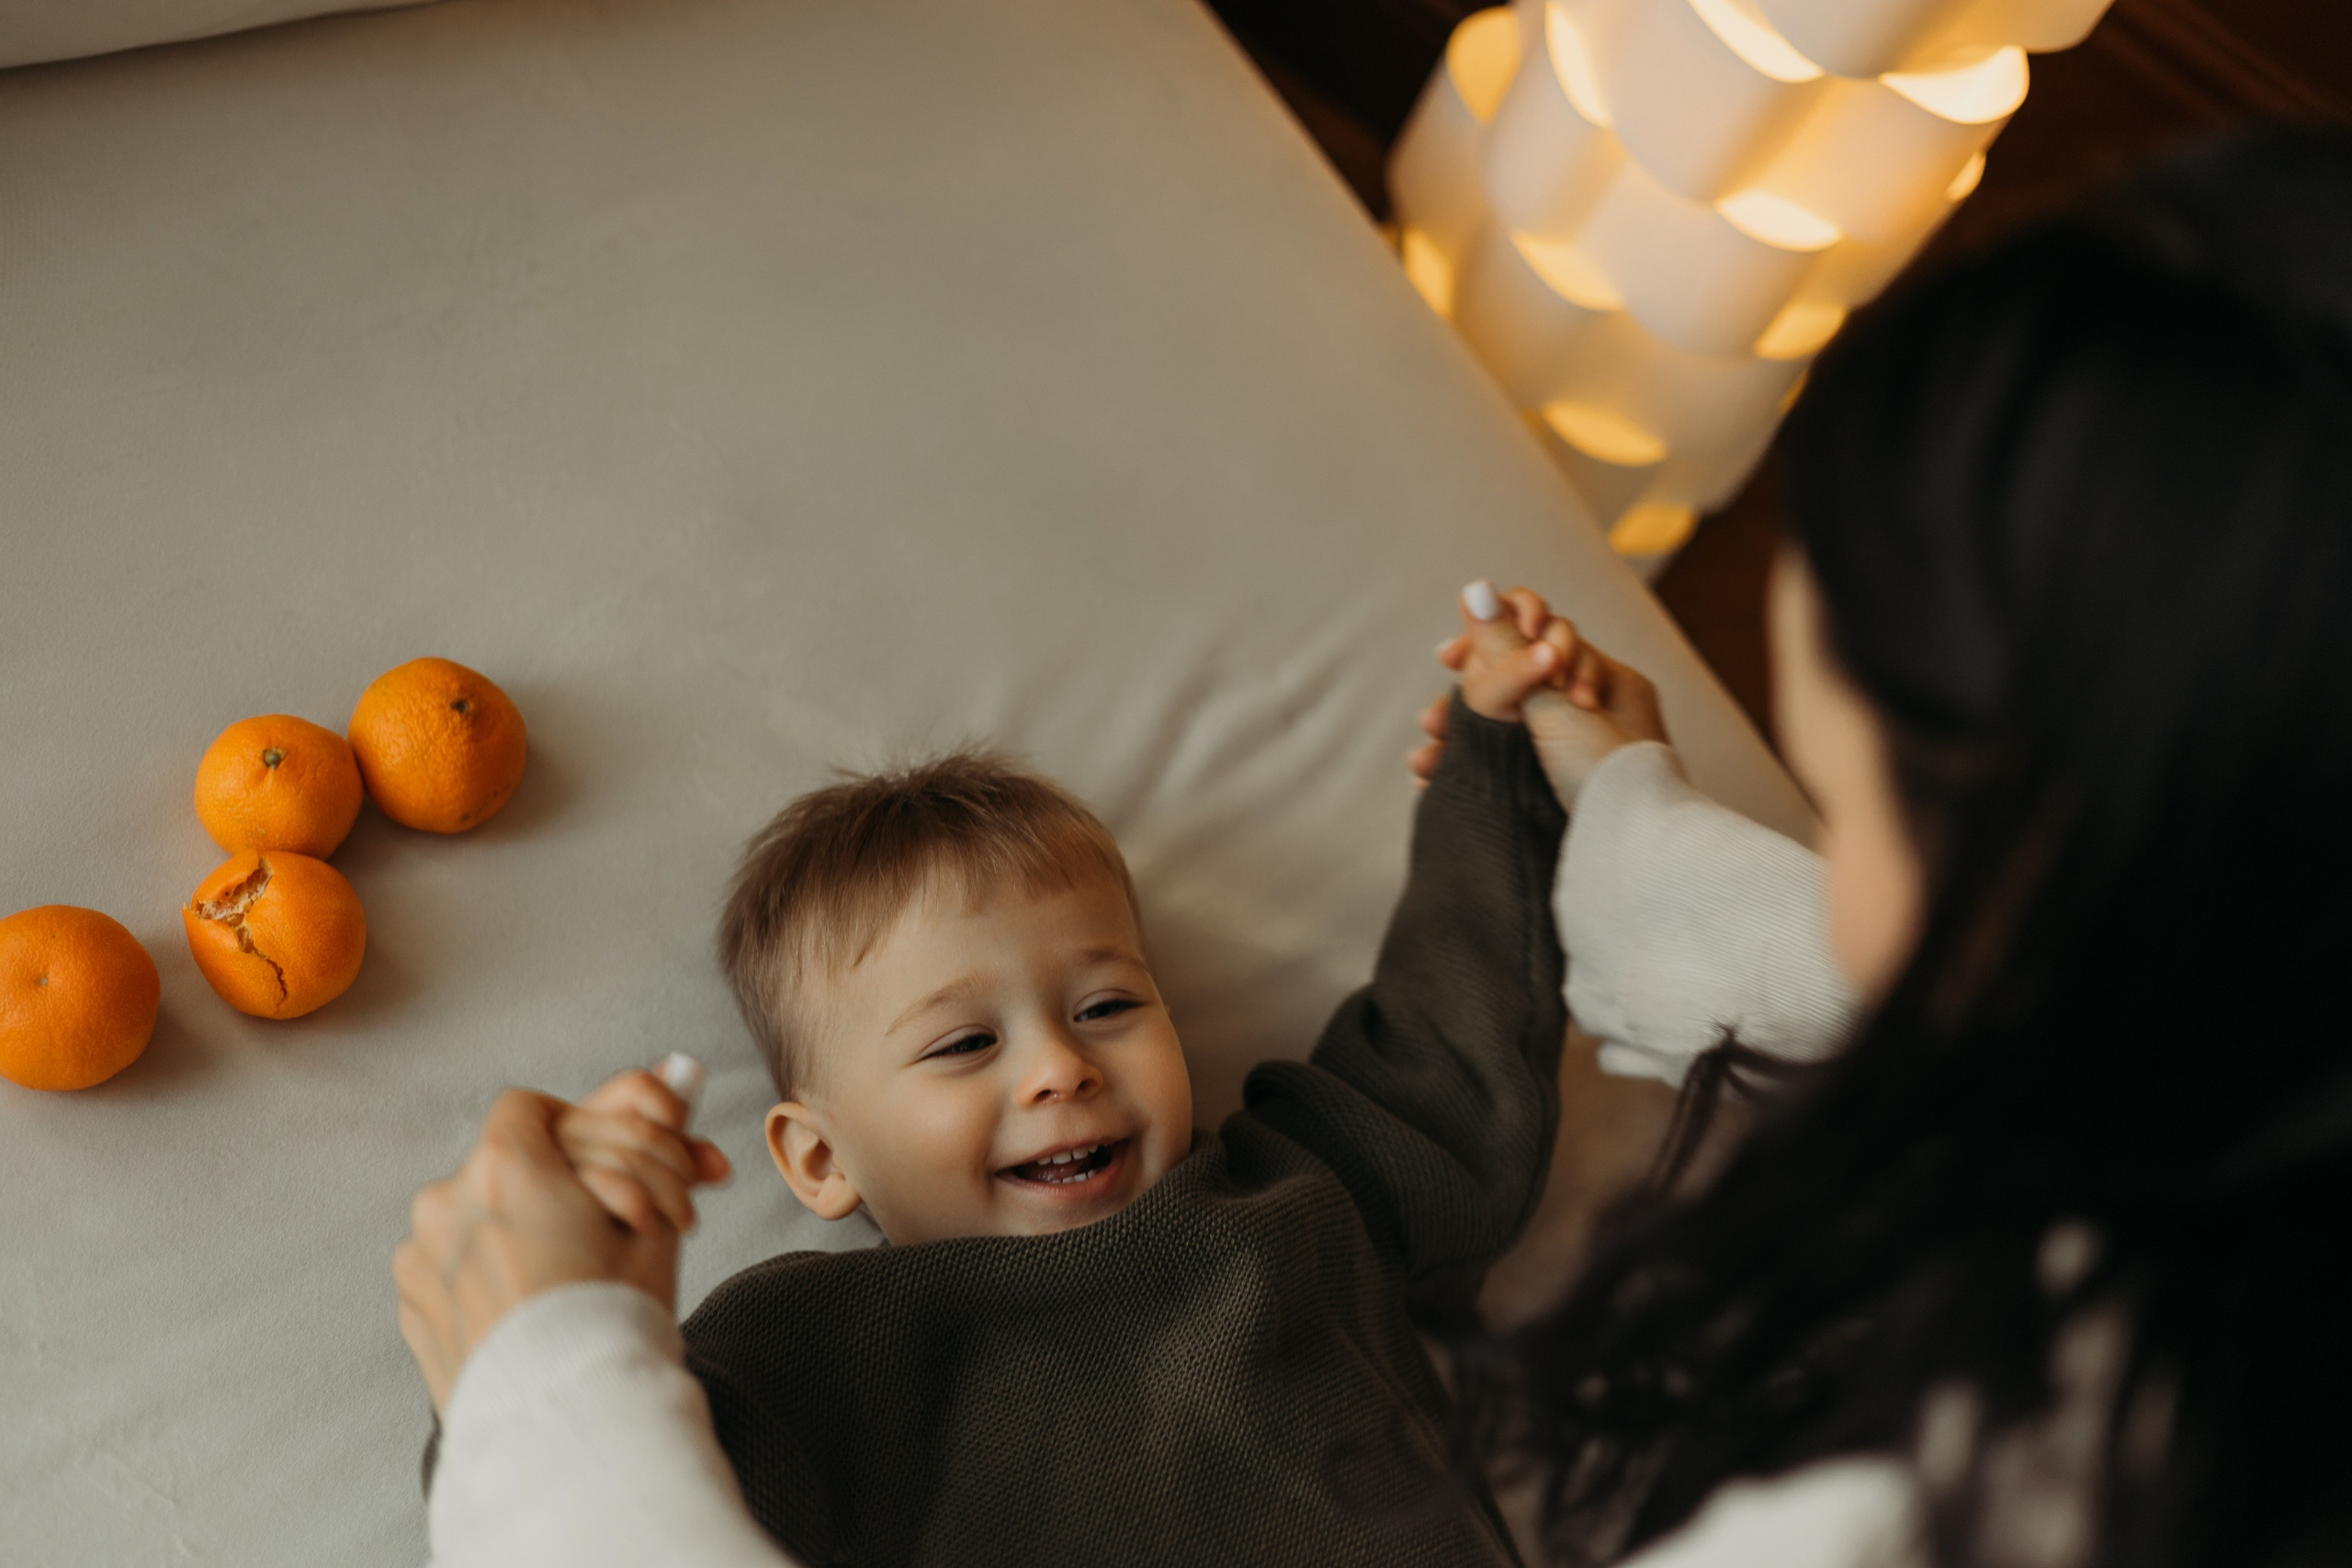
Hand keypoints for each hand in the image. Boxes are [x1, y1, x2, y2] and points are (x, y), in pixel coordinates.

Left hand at [393, 1084, 725, 1412]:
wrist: (565, 1430)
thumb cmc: (614, 1324)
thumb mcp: (656, 1217)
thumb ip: (657, 1132)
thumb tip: (679, 1072)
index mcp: (505, 1167)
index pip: (535, 1109)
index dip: (583, 1131)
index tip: (617, 1171)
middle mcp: (447, 1204)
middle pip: (515, 1162)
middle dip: (578, 1187)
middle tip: (636, 1226)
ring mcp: (421, 1260)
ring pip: (486, 1216)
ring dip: (536, 1228)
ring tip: (590, 1275)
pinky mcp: (413, 1308)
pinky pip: (459, 1267)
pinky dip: (500, 1273)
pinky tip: (549, 1305)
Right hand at [1410, 581, 1667, 806]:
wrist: (1634, 857)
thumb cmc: (1605, 776)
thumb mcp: (1549, 705)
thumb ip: (1506, 648)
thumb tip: (1477, 588)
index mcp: (1612, 681)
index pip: (1543, 637)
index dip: (1492, 640)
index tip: (1448, 658)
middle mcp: (1601, 713)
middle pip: (1519, 686)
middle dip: (1467, 702)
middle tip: (1429, 723)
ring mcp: (1583, 753)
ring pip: (1509, 731)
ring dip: (1462, 741)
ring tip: (1424, 763)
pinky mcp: (1564, 791)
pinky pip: (1512, 766)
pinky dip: (1476, 769)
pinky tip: (1437, 781)